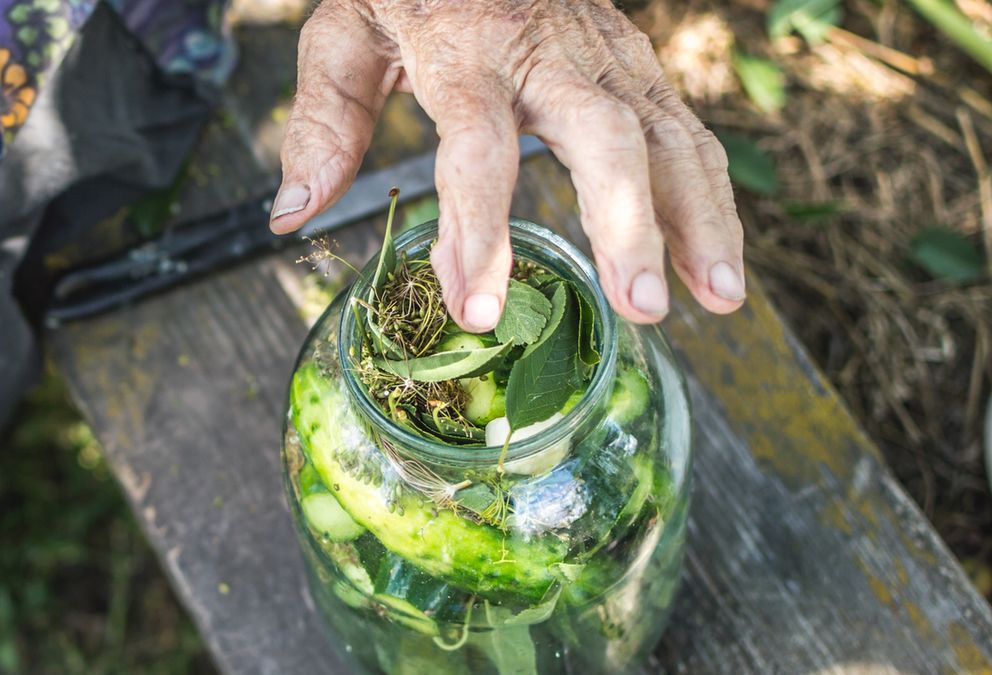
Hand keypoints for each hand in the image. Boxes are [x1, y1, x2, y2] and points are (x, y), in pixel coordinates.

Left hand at [269, 0, 744, 329]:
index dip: (478, 230)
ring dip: (698, 219)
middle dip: (626, 223)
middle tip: (638, 307)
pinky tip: (716, 259)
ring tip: (717, 299)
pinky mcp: (633, 63)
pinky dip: (709, 195)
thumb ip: (324, 120)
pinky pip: (683, 128)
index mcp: (464, 47)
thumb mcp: (345, 29)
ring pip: (666, 131)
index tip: (475, 308)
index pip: (477, 146)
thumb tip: (293, 216)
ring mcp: (602, 54)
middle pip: (602, 133)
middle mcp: (547, 51)